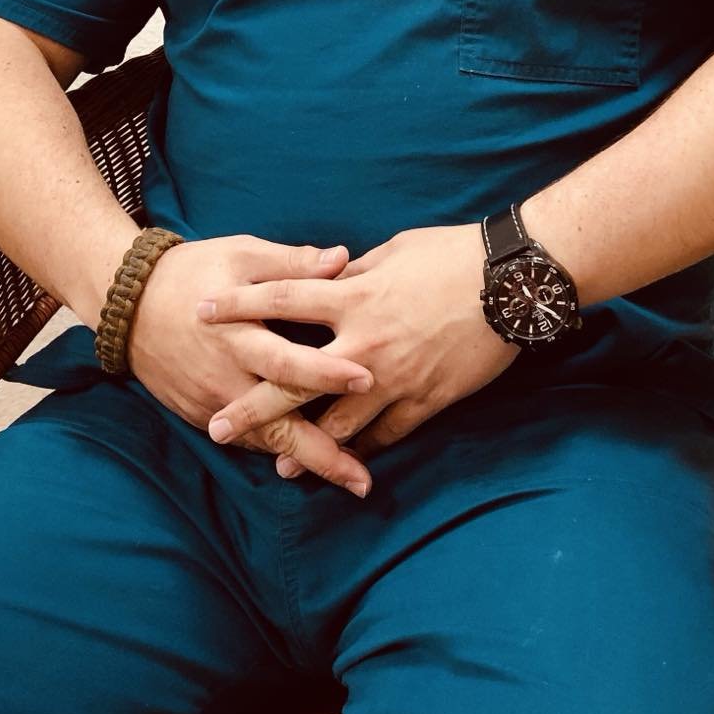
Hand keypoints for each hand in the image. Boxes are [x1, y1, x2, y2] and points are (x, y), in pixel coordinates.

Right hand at [127, 235, 375, 495]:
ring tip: (353, 480)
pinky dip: (281, 452)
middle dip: (322, 451)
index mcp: (237, 333)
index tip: (367, 380)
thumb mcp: (243, 256)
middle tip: (364, 477)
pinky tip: (314, 464)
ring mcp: (212, 402)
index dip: (325, 372)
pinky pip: (247, 440)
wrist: (130, 304)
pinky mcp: (203, 415)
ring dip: (308, 462)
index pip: (286, 359)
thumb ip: (293, 265)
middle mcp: (225, 376)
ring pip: (265, 441)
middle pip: (278, 422)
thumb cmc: (194, 271)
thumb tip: (343, 257)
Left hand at [195, 222, 518, 479]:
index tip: (201, 312)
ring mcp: (395, 377)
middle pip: (295, 379)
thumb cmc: (452, 254)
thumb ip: (355, 272)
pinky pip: (387, 433)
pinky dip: (362, 447)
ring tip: (275, 463)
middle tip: (214, 426)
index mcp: (355, 295)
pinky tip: (343, 460)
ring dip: (304, 444)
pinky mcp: (426, 400)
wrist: (512, 283)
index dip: (239, 306)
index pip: (282, 299)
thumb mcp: (394, 251)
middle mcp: (366, 341)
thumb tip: (329, 275)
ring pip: (338, 422)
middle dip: (251, 405)